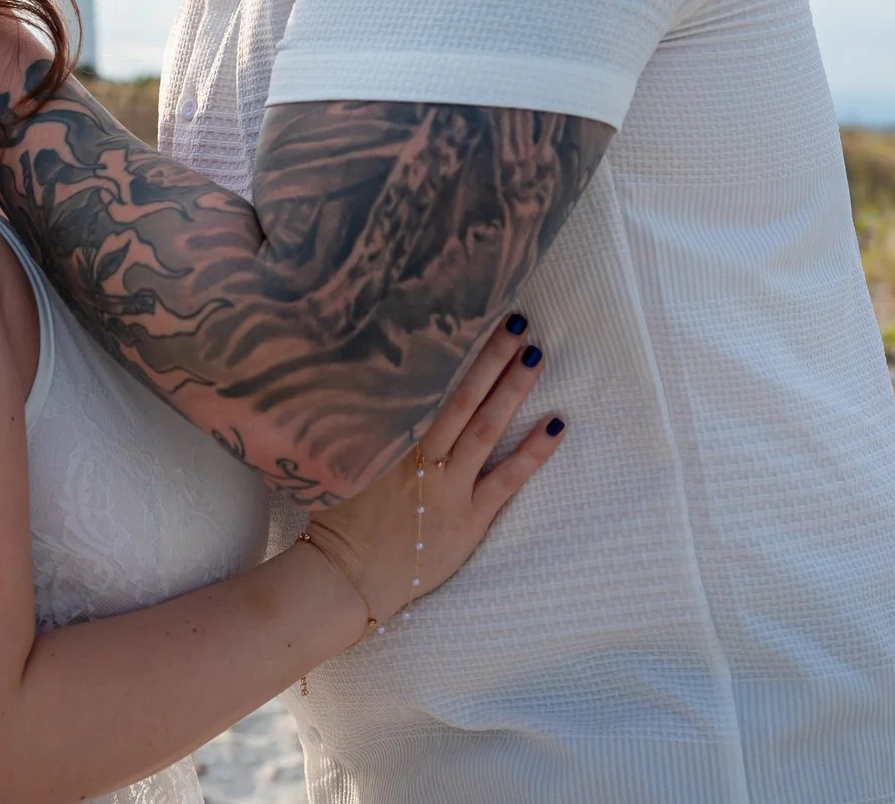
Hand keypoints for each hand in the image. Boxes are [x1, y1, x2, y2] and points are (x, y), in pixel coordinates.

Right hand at [292, 316, 562, 623]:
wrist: (344, 579)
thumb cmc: (337, 521)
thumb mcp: (340, 463)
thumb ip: (360, 429)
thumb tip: (356, 387)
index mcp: (391, 439)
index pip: (427, 384)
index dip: (452, 352)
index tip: (469, 316)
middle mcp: (423, 456)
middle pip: (462, 396)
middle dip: (490, 356)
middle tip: (516, 320)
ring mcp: (449, 486)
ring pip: (486, 427)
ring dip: (512, 390)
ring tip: (535, 355)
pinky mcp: (469, 517)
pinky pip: (508, 479)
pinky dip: (533, 452)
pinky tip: (556, 424)